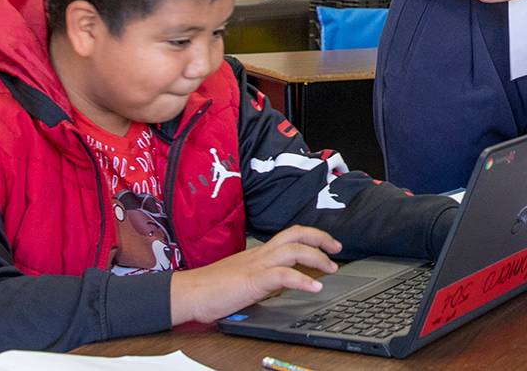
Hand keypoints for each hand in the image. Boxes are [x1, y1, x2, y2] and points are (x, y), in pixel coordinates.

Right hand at [169, 225, 341, 324]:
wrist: (189, 292)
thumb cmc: (211, 287)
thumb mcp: (244, 277)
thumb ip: (263, 276)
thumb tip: (280, 282)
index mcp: (258, 252)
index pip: (289, 235)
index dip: (312, 236)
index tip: (328, 244)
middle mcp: (260, 254)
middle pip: (296, 234)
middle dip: (321, 238)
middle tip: (338, 249)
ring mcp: (257, 265)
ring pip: (294, 250)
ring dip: (317, 257)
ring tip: (332, 268)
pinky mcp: (253, 280)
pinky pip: (283, 275)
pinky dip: (302, 280)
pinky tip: (314, 287)